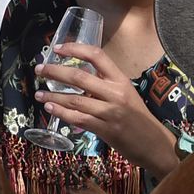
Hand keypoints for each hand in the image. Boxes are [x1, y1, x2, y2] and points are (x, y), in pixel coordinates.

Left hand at [36, 42, 180, 176]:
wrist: (155, 144)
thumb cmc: (138, 118)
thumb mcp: (126, 94)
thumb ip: (105, 85)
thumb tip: (78, 77)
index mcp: (121, 80)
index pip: (97, 55)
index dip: (75, 49)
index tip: (57, 49)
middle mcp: (116, 93)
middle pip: (80, 77)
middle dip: (55, 72)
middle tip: (39, 70)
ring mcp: (111, 112)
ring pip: (75, 100)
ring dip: (53, 96)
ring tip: (38, 94)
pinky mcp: (106, 130)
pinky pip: (79, 119)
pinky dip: (61, 114)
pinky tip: (50, 109)